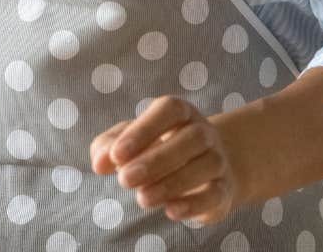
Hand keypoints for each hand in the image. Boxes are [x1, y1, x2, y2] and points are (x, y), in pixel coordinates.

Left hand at [90, 96, 239, 225]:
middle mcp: (203, 132)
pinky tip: (170, 211)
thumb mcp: (128, 143)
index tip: (116, 156)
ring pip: (205, 165)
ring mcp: (217, 160)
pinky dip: (194, 203)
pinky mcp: (223, 189)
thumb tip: (99, 163)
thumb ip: (108, 148)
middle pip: (190, 138)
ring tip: (142, 198)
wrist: (202, 173)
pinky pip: (216, 193)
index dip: (143, 130)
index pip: (168, 110)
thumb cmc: (154, 150)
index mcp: (179, 112)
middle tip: (125, 181)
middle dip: (155, 160)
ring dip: (172, 183)